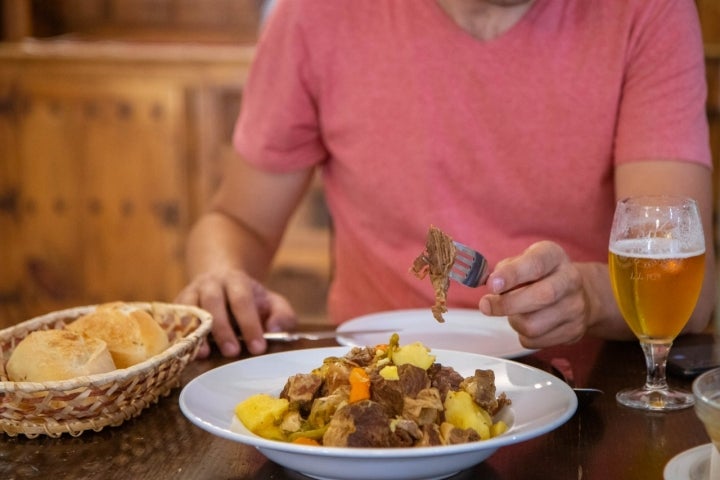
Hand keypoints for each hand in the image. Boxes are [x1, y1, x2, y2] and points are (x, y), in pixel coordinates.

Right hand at [175, 268, 297, 357]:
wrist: (220, 281)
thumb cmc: (250, 299)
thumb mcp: (272, 302)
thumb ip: (282, 315)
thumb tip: (273, 329)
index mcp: (236, 280)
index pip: (242, 300)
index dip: (250, 324)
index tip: (258, 347)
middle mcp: (210, 283)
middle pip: (213, 302)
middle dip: (223, 328)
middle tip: (232, 352)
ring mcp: (191, 293)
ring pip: (190, 309)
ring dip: (196, 332)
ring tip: (203, 354)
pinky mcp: (176, 307)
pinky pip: (173, 319)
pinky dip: (178, 334)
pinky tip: (186, 351)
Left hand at [478, 241, 588, 347]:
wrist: (577, 293)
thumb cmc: (540, 276)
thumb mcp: (523, 261)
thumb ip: (505, 270)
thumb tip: (491, 285)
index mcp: (554, 257)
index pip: (535, 264)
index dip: (512, 275)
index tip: (492, 285)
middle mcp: (570, 280)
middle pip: (541, 297)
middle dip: (507, 304)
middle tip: (486, 305)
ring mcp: (575, 307)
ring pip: (534, 325)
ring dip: (514, 321)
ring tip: (515, 313)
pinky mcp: (574, 331)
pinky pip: (536, 341)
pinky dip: (523, 335)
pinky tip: (527, 322)